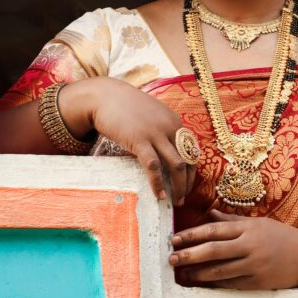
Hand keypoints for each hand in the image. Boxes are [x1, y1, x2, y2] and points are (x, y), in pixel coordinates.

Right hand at [58, 77, 195, 203]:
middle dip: (188, 183)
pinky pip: (153, 166)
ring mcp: (156, 133)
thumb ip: (161, 129)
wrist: (104, 95)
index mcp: (175, 121)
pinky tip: (159, 195)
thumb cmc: (126, 107)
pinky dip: (158, 183)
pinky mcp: (139, 140)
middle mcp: (171, 127)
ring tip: (174, 201)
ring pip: (177, 165)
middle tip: (182, 199)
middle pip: (188, 160)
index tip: (187, 185)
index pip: (192, 150)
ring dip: (178, 186)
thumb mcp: (151, 114)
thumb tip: (165, 151)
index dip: (192, 171)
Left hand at [169, 210, 297, 289]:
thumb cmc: (281, 237)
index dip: (192, 234)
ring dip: (198, 273)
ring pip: (220, 271)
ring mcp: (254, 266)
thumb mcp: (258, 223)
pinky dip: (215, 284)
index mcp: (248, 229)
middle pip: (213, 251)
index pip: (214, 230)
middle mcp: (250, 246)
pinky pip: (231, 284)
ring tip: (182, 274)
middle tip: (171, 258)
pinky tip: (202, 284)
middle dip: (189, 255)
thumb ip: (233, 221)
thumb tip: (209, 215)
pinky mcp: (258, 283)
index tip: (174, 238)